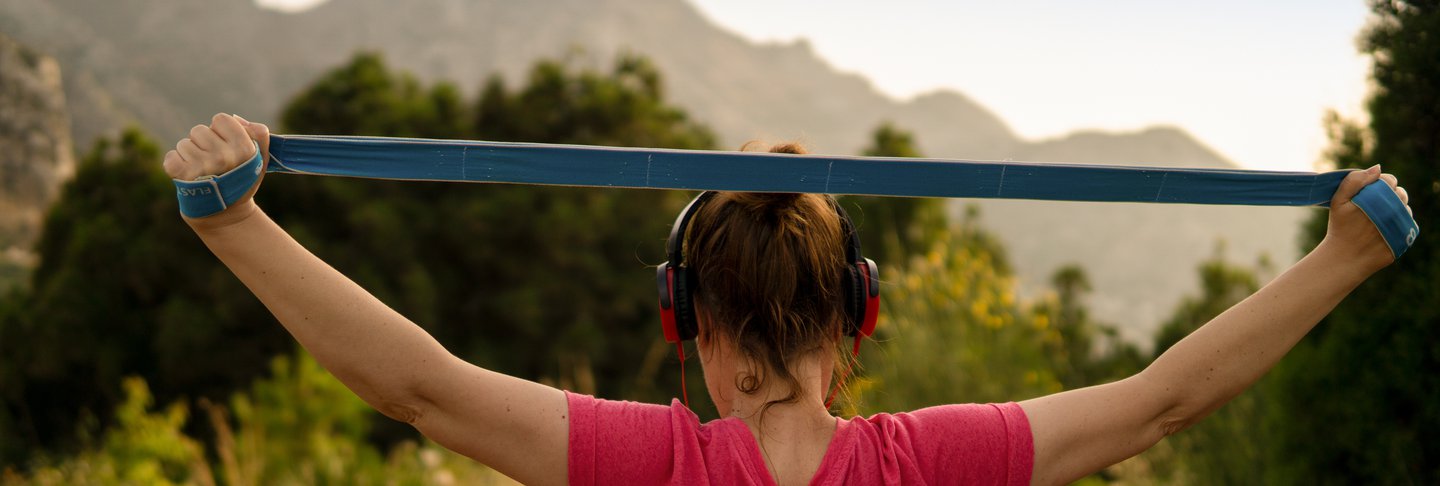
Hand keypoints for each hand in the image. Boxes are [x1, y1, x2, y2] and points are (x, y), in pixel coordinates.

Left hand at [163, 113, 270, 227]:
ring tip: (201, 172)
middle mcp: (223, 156)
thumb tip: (237, 118)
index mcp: (244, 149)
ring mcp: (202, 165)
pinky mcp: (182, 174)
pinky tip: (188, 175)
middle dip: (204, 144)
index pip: (221, 119)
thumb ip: (258, 134)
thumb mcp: (260, 159)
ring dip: (190, 155)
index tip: (225, 147)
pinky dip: (176, 165)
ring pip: (184, 144)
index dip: (221, 132)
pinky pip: (171, 156)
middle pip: (199, 130)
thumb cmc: (241, 181)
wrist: (225, 215)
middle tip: (213, 163)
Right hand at [1319, 165, 1412, 273]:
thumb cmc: (1340, 228)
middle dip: (1390, 196)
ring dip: (1396, 210)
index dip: (1380, 183)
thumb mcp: (1338, 201)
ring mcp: (1400, 224)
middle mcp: (1392, 209)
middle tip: (1374, 206)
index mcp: (1377, 197)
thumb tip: (1377, 168)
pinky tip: (1384, 229)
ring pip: (1405, 209)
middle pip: (1400, 194)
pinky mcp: (1405, 238)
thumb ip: (1354, 180)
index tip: (1370, 191)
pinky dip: (1399, 224)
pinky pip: (1408, 225)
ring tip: (1378, 218)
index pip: (1390, 180)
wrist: (1344, 258)